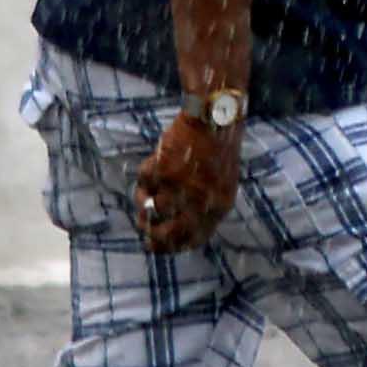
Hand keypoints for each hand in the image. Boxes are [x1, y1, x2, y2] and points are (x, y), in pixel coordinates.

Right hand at [132, 107, 241, 253]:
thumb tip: (180, 232)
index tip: (155, 247)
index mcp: (219, 207)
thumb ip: (206, 209)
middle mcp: (199, 201)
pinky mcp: (163, 170)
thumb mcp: (223, 185)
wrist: (215, 119)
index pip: (193, 239)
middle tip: (142, 226)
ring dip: (144, 200)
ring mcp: (181, 187)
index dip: (172, 247)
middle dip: (151, 234)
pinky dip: (145, 174)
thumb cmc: (219, 151)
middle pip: (167, 232)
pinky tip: (154, 164)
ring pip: (151, 207)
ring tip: (146, 189)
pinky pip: (144, 180)